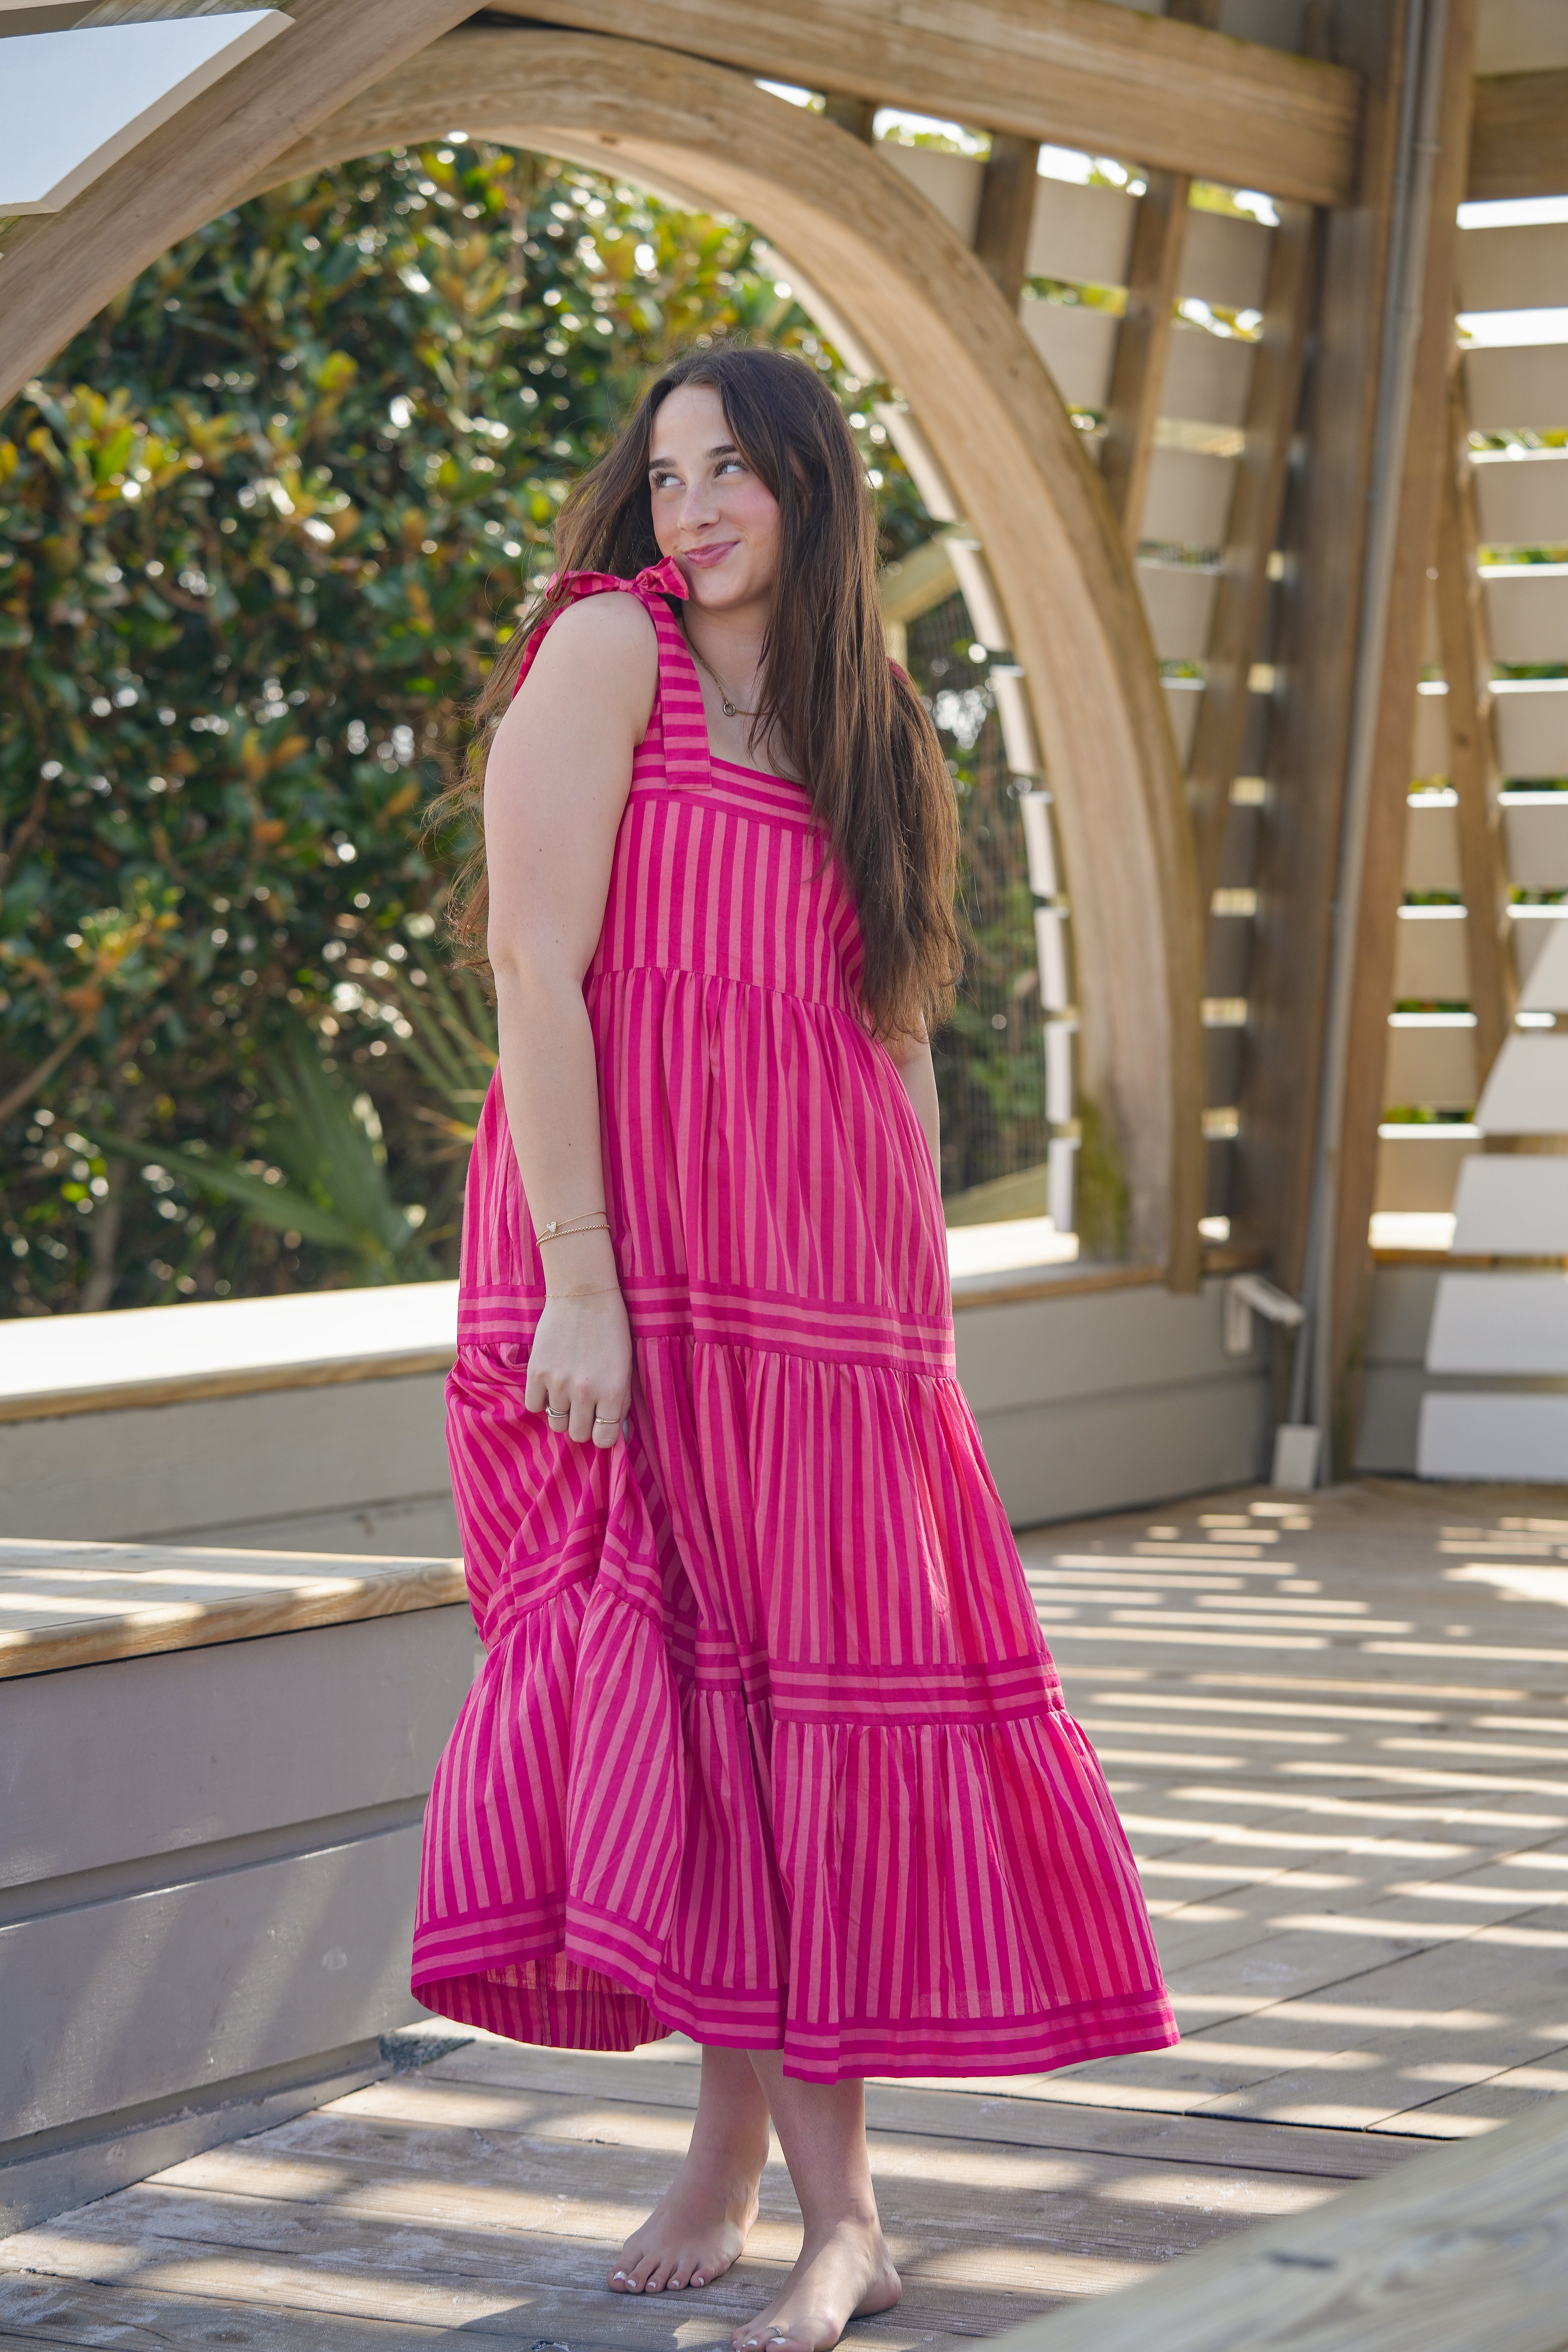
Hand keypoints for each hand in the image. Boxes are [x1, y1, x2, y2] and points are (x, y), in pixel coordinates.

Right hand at [525, 1287, 632, 1448]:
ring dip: (562, 1412)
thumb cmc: (611, 1329)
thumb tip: (614, 1432)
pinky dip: (541, 1400)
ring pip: (556, 1423)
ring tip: (568, 1393)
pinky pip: (533, 1406)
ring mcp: (558, 1382)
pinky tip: (550, 1385)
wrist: (584, 1293)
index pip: (605, 1438)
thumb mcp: (626, 1367)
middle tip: (584, 1408)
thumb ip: (620, 1402)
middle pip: (578, 1434)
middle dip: (583, 1425)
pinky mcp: (536, 1371)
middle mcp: (585, 1391)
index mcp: (613, 1391)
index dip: (603, 1436)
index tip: (601, 1426)